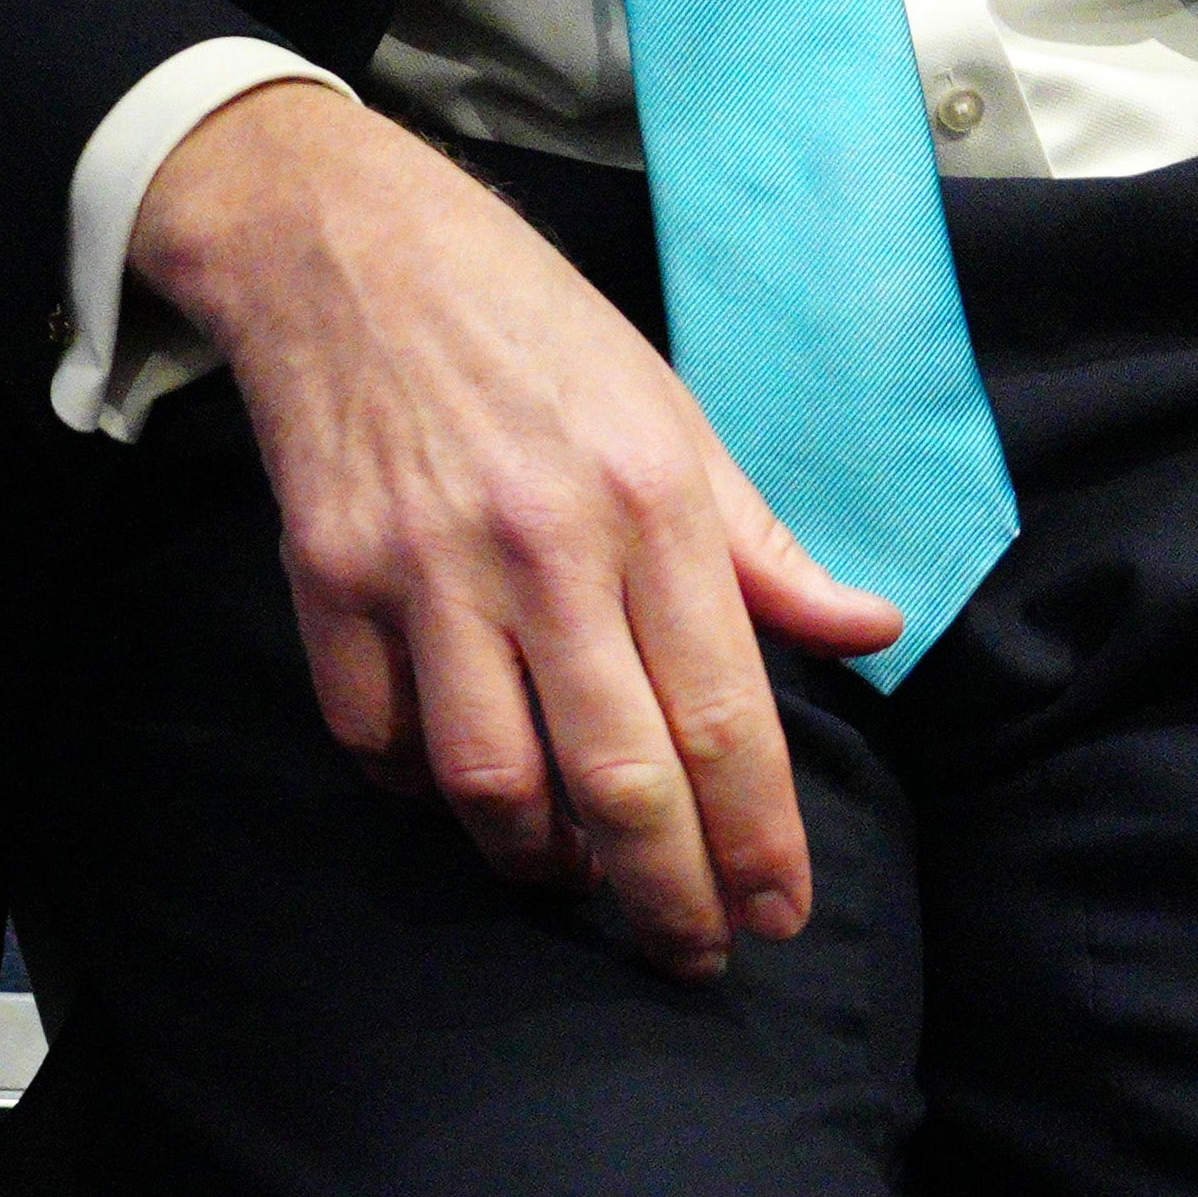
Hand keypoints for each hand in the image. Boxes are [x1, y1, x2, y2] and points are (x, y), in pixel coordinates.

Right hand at [132, 77, 896, 976]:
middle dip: (669, 893)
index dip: (758, 837)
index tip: (779, 913)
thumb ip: (764, 542)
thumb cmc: (528, 327)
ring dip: (543, 859)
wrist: (344, 245)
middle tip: (694, 951)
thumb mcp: (672, 410)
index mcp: (650, 501)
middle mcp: (541, 545)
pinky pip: (377, 739)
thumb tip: (871, 630)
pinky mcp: (326, 577)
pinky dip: (422, 791)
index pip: (724, 713)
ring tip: (577, 875)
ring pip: (490, 781)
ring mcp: (422, 567)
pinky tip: (462, 787)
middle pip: (618, 776)